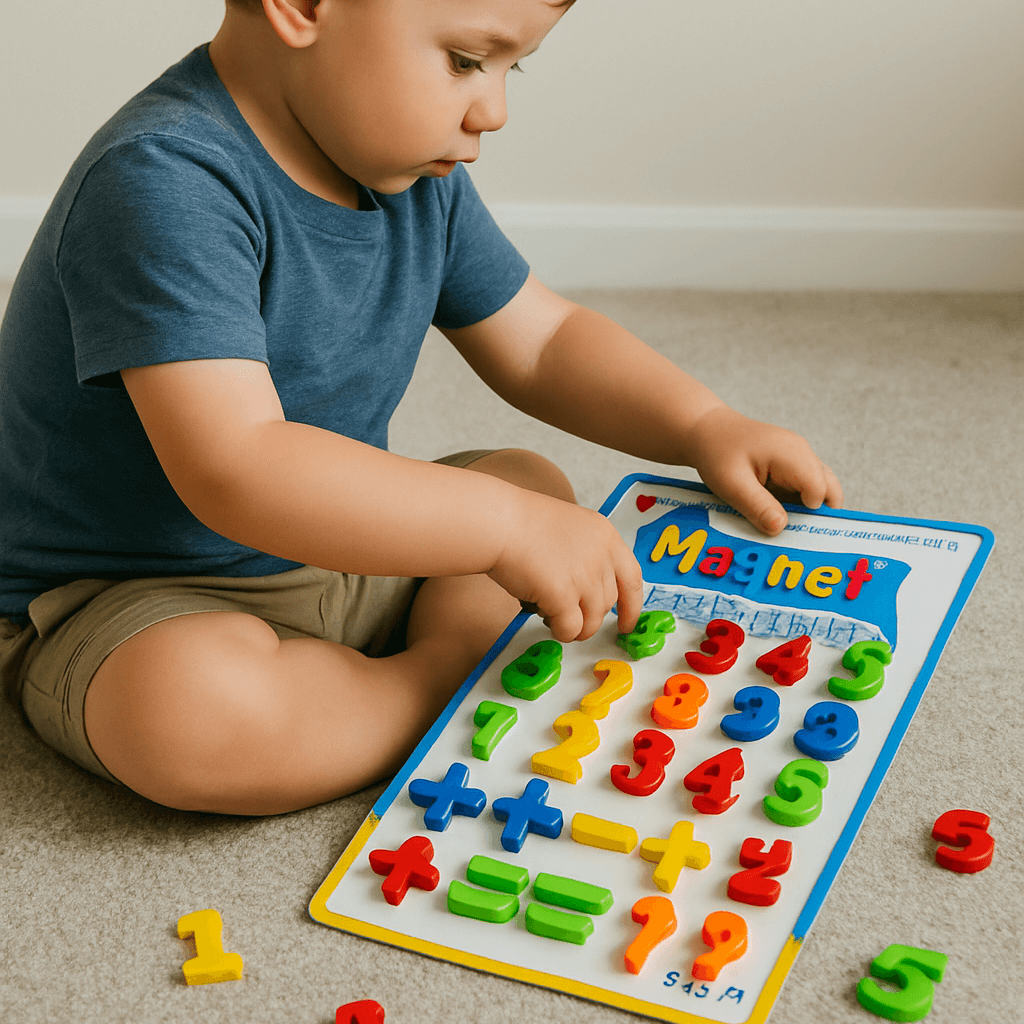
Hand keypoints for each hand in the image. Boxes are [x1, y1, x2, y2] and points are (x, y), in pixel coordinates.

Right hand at [488, 489, 644, 643]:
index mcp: (606, 536)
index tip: (627, 623)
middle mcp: (601, 556)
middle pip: (608, 603)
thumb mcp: (570, 528)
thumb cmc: (522, 523)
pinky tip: (546, 618)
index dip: (632, 606)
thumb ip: (587, 553)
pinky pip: (570, 629)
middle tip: (569, 616)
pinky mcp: (564, 596)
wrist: (499, 523)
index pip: (632, 578)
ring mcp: (585, 577)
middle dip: (590, 616)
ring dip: (574, 627)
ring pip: (592, 621)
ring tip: (552, 616)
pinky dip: (561, 632)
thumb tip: (588, 589)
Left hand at [687, 406, 842, 534]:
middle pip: (829, 489)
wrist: (707, 431)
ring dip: (804, 510)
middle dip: (816, 514)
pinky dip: (793, 504)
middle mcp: (802, 454)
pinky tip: (772, 510)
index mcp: (792, 454)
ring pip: (819, 490)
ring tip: (777, 519)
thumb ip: (758, 506)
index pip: (820, 490)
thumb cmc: (717, 451)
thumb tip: (781, 528)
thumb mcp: (732, 484)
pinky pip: (803, 489)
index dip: (808, 513)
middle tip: (791, 531)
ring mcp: (799, 459)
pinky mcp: (791, 466)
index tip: (787, 527)